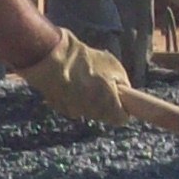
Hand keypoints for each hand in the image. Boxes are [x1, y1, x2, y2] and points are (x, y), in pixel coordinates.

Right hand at [12, 28, 135, 126]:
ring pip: (86, 111)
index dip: (123, 110)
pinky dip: (72, 99)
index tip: (121, 101)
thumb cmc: (86, 61)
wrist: (54, 59)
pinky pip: (71, 106)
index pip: (121, 119)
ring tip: (83, 80)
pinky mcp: (60, 108)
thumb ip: (122, 83)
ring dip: (87, 101)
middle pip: (103, 116)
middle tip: (101, 85)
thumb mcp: (113, 66)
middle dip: (104, 104)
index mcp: (109, 105)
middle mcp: (92, 112)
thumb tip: (124, 91)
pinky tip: (69, 83)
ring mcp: (74, 111)